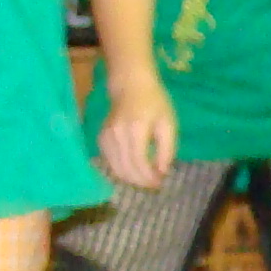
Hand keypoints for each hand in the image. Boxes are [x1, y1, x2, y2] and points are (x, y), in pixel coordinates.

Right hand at [100, 73, 178, 190]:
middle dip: (141, 181)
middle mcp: (117, 134)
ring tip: (145, 178)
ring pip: (116, 169)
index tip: (159, 183)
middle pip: (126, 169)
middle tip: (154, 184)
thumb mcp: (168, 124)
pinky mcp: (101, 139)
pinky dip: (122, 171)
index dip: (149, 177)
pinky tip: (134, 169)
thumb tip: (161, 173)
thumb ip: (167, 150)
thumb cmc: (154, 103)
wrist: (131, 86)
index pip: (139, 161)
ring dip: (131, 179)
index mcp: (136, 128)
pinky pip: (110, 163)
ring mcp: (106, 137)